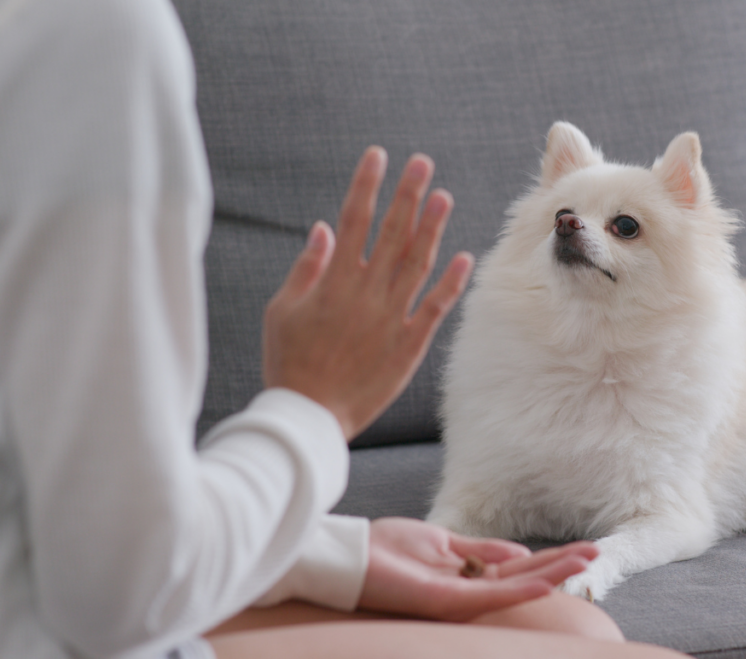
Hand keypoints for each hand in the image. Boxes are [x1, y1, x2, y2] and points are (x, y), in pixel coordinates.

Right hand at [262, 148, 473, 439]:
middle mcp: (365, 293)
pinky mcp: (408, 344)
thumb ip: (305, 269)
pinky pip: (434, 308)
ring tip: (443, 197)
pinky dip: (450, 283)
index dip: (366, 186)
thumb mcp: (281, 311)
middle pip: (391, 234)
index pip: (352, 221)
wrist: (309, 415)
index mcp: (333, 281)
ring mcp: (390, 318)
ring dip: (431, 229)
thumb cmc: (289, 362)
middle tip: (422, 164)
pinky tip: (464, 258)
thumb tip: (322, 228)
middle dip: (406, 195)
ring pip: (416, 264)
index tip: (378, 156)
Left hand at [357, 517, 598, 621]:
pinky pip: (488, 597)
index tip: (581, 549)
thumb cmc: (385, 550)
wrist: (348, 558)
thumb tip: (518, 551)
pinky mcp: (444, 601)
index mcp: (467, 573)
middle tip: (596, 554)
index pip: (517, 567)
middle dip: (560, 565)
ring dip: (551, 575)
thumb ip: (479, 549)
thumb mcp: (440, 541)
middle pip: (523, 577)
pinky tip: (545, 582)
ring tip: (584, 564)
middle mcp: (468, 588)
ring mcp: (457, 597)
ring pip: (514, 588)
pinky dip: (518, 590)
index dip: (549, 558)